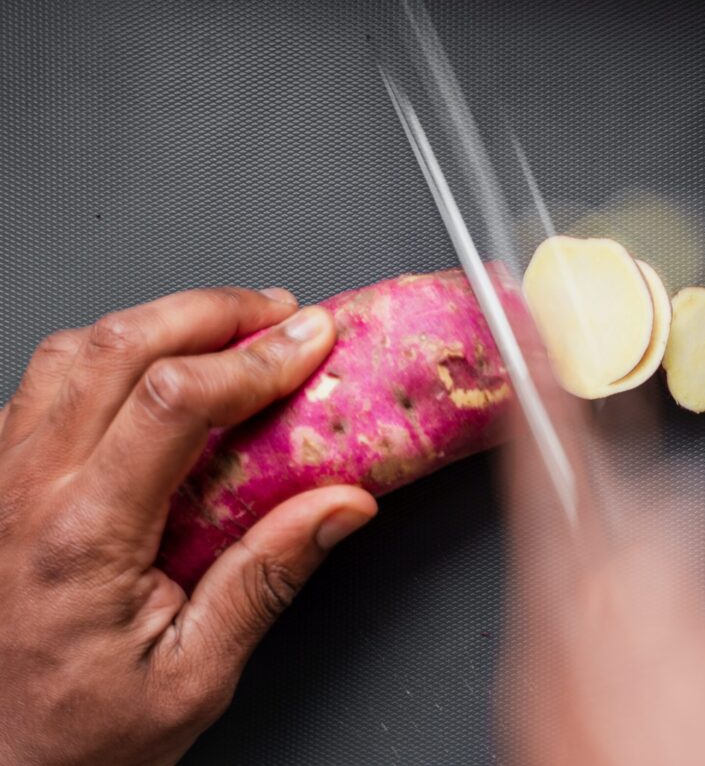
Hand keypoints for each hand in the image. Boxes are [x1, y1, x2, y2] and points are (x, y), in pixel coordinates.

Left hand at [0, 287, 377, 764]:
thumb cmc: (75, 736)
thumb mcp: (194, 675)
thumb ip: (268, 577)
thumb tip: (341, 505)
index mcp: (82, 536)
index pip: (173, 400)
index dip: (255, 356)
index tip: (310, 340)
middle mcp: (25, 491)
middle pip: (121, 346)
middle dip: (215, 311)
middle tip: (279, 313)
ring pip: (74, 350)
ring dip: (159, 321)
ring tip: (224, 328)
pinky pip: (45, 382)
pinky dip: (111, 352)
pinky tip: (154, 369)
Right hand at [497, 379, 704, 764]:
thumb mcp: (543, 714)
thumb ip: (547, 622)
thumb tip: (557, 570)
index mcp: (583, 607)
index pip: (554, 463)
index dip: (541, 385)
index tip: (534, 326)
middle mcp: (679, 592)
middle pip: (658, 499)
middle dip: (646, 521)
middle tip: (634, 593)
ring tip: (700, 667)